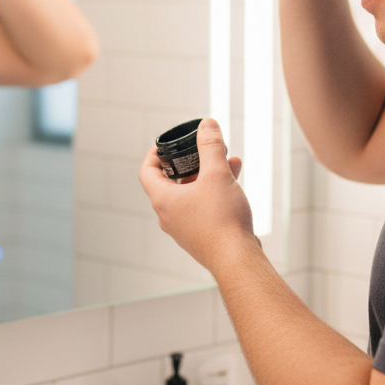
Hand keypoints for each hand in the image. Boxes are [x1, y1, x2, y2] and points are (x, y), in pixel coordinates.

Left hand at [139, 119, 256, 273]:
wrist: (237, 259)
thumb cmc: (222, 220)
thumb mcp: (217, 174)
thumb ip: (211, 146)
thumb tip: (206, 125)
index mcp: (164, 200)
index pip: (147, 172)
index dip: (154, 155)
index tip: (166, 145)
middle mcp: (169, 216)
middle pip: (172, 182)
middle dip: (192, 162)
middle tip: (204, 150)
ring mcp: (184, 228)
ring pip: (192, 194)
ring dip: (208, 176)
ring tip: (230, 161)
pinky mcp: (201, 236)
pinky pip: (203, 207)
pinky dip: (214, 192)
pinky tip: (235, 181)